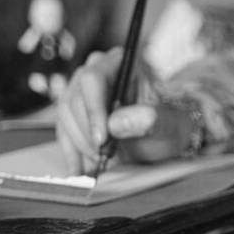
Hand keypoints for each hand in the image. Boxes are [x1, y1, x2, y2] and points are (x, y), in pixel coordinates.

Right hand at [55, 49, 199, 172]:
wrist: (165, 136)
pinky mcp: (74, 112)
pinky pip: (64, 131)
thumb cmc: (170, 124)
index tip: (100, 139)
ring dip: (81, 146)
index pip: (93, 80)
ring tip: (102, 163)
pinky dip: (71, 153)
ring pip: (66, 117)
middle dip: (88, 134)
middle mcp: (97, 70)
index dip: (93, 110)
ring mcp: (82, 90)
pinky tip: (80, 171)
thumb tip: (115, 123)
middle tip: (105, 158)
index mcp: (122, 62)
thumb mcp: (168, 124)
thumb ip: (149, 120)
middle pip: (75, 100)